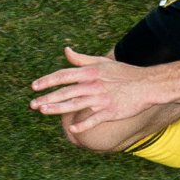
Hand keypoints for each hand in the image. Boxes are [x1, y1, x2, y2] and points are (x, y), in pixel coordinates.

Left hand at [30, 48, 159, 135]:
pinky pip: (93, 119)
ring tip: (43, 111)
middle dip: (47, 98)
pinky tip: (71, 129)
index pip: (63, 75)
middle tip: (33, 104)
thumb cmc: (124, 73)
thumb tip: (66, 50)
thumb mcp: (102, 62)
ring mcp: (101, 99)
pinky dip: (82, 124)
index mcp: (90, 72)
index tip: (34, 86)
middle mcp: (93, 85)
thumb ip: (81, 59)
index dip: (47, 80)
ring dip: (57, 109)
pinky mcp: (110, 112)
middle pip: (66, 92)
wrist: (147, 85)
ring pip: (75, 105)